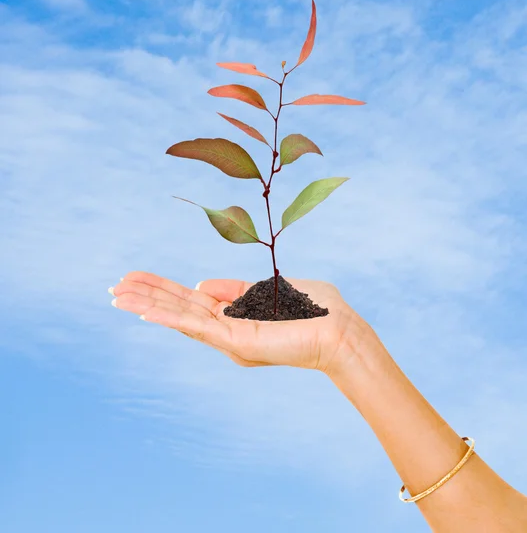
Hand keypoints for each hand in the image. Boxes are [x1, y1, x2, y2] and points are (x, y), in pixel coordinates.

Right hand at [110, 271, 370, 373]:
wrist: (341, 331)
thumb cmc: (317, 310)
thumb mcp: (269, 288)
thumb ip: (235, 288)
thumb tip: (201, 284)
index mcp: (236, 314)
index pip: (191, 300)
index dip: (164, 289)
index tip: (139, 278)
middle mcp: (227, 329)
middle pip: (179, 309)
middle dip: (147, 296)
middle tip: (114, 286)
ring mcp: (229, 338)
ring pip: (181, 318)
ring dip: (148, 305)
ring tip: (117, 294)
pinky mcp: (236, 342)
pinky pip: (196, 327)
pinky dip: (168, 317)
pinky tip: (144, 310)